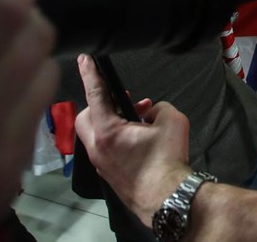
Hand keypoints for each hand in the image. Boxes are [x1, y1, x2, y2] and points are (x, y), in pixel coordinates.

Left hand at [75, 55, 192, 223]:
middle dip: (100, 104)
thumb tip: (152, 113)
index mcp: (108, 131)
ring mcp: (101, 163)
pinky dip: (117, 138)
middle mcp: (97, 147)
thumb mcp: (172, 121)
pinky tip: (140, 140)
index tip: (83, 59)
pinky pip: (105, 148)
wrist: (167, 197)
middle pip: (85, 117)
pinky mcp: (109, 174)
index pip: (95, 94)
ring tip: (142, 121)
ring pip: (96, 134)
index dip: (90, 74)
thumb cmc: (167, 159)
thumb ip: (160, 108)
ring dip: (113, 122)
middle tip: (124, 100)